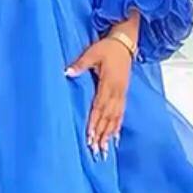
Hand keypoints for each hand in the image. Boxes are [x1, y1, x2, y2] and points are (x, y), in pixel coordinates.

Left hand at [65, 35, 133, 159]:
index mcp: (108, 83)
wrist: (125, 43)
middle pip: (108, 116)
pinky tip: (115, 137)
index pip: (99, 106)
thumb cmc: (108, 48)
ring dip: (109, 134)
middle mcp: (116, 91)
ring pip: (115, 118)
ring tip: (104, 149)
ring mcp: (122, 94)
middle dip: (101, 133)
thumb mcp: (92, 52)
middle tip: (95, 149)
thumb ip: (80, 64)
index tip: (89, 135)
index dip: (94, 122)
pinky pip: (121, 113)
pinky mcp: (124, 94)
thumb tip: (67, 72)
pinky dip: (117, 126)